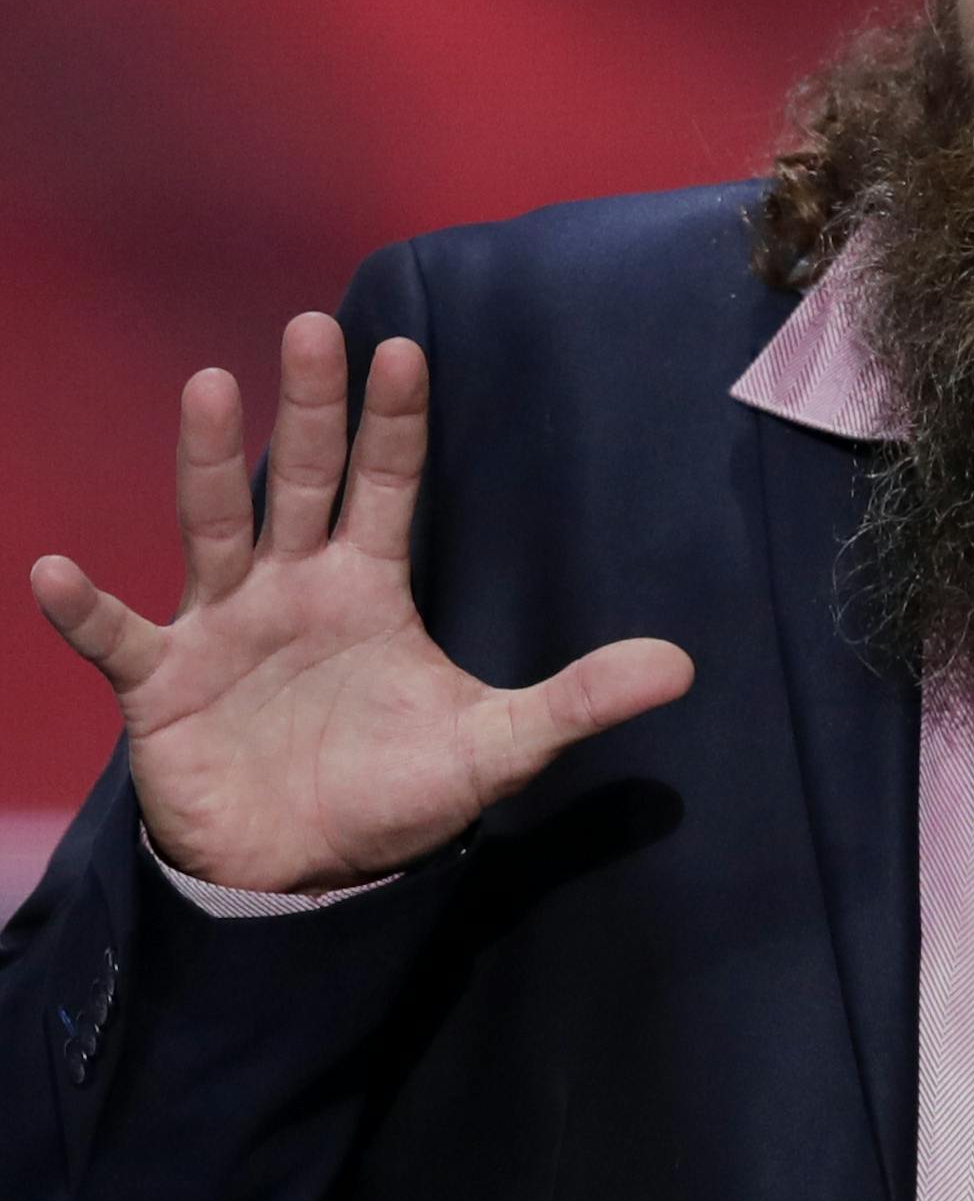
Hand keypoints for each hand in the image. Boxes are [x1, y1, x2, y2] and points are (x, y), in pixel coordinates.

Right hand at [29, 313, 694, 894]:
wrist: (305, 875)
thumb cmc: (391, 792)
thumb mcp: (495, 747)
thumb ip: (578, 699)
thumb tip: (683, 666)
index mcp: (369, 586)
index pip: (388, 486)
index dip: (396, 424)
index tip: (406, 349)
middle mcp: (294, 586)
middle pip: (301, 481)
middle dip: (308, 410)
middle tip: (313, 326)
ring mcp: (222, 628)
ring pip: (213, 528)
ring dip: (208, 463)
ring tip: (211, 386)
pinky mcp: (164, 688)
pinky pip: (119, 640)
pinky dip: (87, 610)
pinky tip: (53, 571)